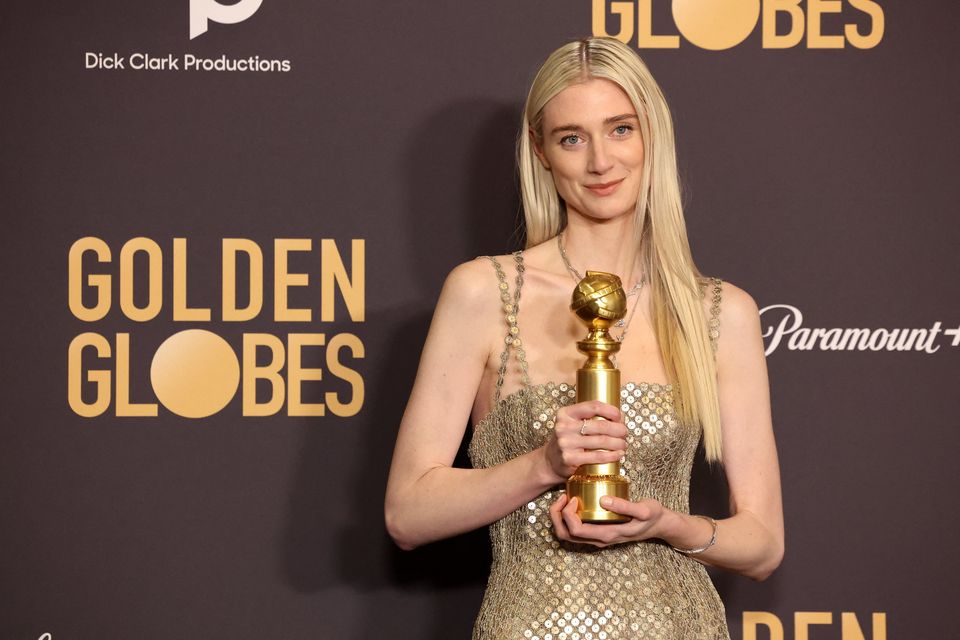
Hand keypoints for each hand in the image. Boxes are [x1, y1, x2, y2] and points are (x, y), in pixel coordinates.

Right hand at [542, 400, 627, 482]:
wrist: (550, 461)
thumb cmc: (568, 440)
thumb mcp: (572, 424)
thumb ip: (591, 418)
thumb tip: (620, 417)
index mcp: (565, 414)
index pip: (592, 406)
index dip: (610, 410)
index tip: (619, 416)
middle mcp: (564, 427)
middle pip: (600, 425)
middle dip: (618, 429)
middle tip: (625, 433)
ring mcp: (566, 443)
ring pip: (601, 441)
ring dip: (618, 443)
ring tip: (623, 444)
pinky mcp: (570, 459)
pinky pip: (597, 456)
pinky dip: (612, 455)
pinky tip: (618, 454)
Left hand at [548, 494, 665, 547]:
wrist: (660, 525)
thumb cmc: (653, 516)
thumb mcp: (644, 509)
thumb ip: (625, 506)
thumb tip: (604, 500)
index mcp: (607, 534)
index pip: (576, 531)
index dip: (567, 515)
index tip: (572, 498)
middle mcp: (599, 539)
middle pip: (566, 535)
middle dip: (557, 516)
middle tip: (562, 497)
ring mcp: (598, 537)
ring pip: (568, 534)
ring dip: (560, 518)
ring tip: (565, 499)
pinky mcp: (599, 532)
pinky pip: (576, 529)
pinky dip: (568, 518)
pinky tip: (574, 502)